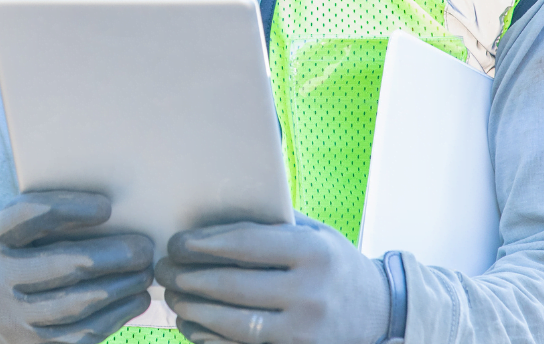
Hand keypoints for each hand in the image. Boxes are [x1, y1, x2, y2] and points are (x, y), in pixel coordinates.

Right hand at [0, 190, 155, 343]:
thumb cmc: (22, 257)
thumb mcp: (20, 233)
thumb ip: (51, 219)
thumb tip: (115, 211)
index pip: (28, 216)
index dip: (68, 208)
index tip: (107, 207)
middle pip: (60, 265)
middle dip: (111, 255)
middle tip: (144, 248)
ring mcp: (15, 318)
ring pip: (76, 303)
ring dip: (120, 286)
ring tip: (145, 272)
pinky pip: (83, 333)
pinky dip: (117, 314)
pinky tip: (137, 299)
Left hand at [156, 216, 389, 343]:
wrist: (380, 313)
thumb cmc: (336, 266)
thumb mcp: (317, 234)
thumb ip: (275, 223)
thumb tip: (216, 213)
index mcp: (314, 253)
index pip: (245, 245)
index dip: (203, 244)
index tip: (177, 243)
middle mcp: (311, 293)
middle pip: (233, 286)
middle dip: (189, 278)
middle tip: (163, 271)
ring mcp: (305, 332)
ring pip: (233, 323)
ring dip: (194, 310)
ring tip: (173, 298)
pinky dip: (210, 338)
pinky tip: (191, 326)